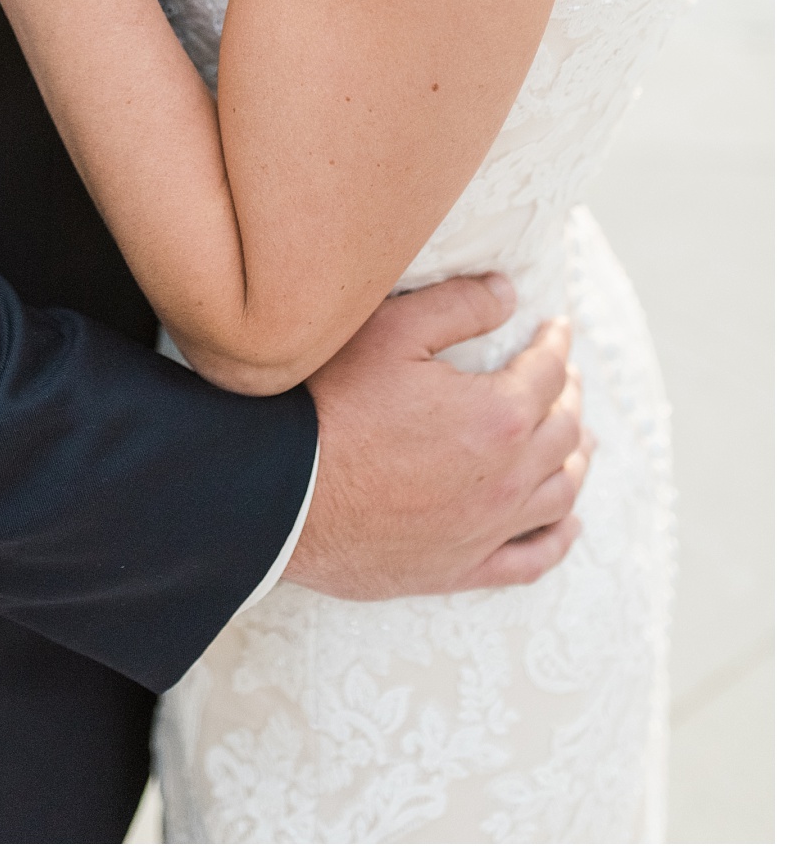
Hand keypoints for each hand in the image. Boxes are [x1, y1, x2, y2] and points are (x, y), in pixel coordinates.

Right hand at [285, 273, 591, 599]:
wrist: (282, 492)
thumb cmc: (332, 404)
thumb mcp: (391, 331)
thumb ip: (458, 306)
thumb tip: (508, 292)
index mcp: (498, 414)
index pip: (548, 372)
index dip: (556, 344)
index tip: (557, 329)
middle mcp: (507, 477)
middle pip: (563, 432)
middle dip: (570, 397)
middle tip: (567, 378)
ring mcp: (487, 529)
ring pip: (559, 495)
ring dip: (575, 462)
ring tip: (578, 442)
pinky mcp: (460, 567)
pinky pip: (531, 559)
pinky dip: (558, 539)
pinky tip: (568, 526)